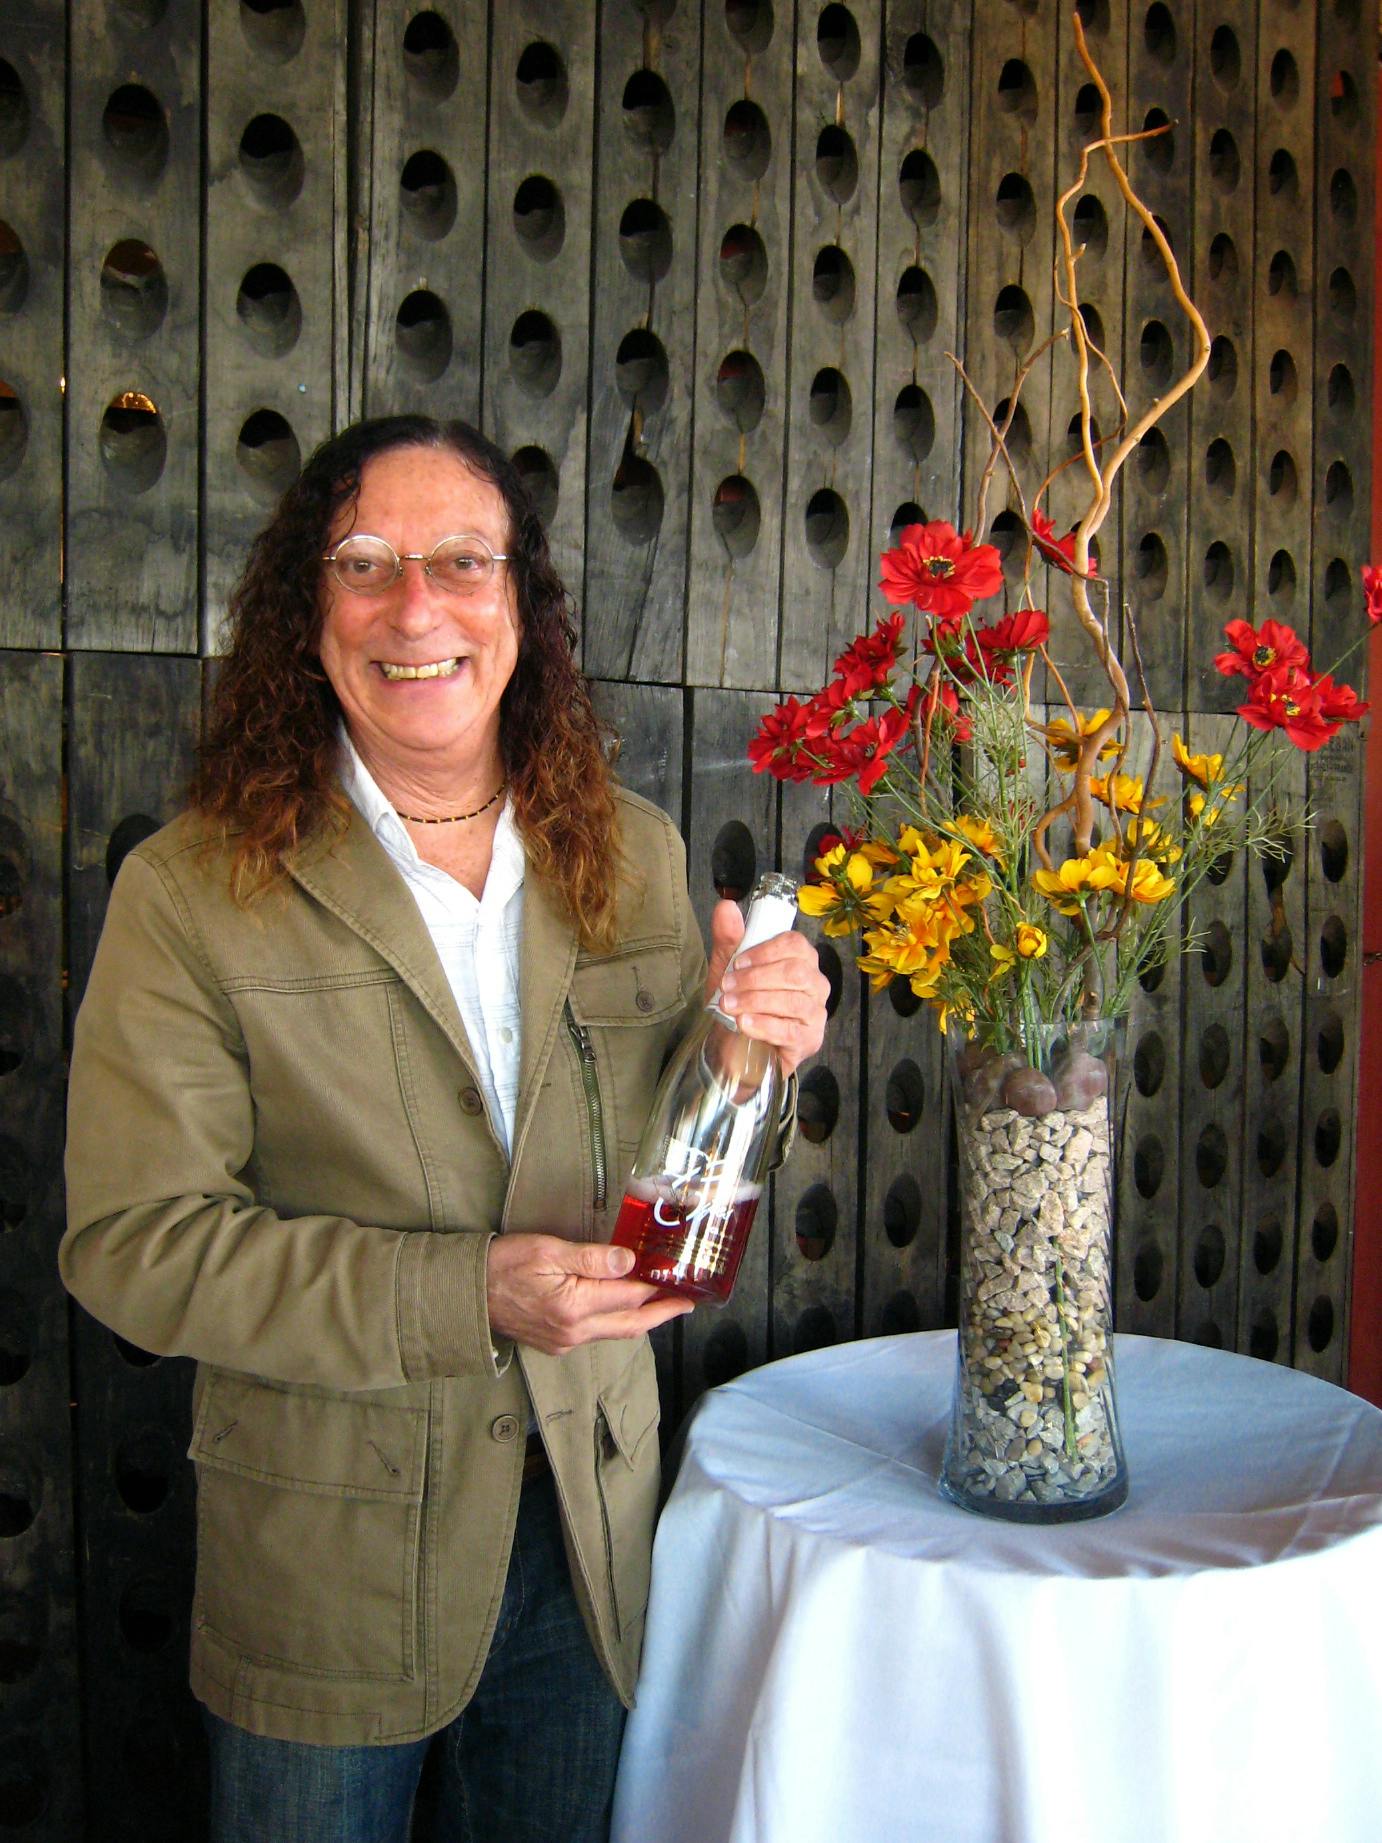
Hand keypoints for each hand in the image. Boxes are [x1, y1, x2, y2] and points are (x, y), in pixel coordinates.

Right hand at [486, 1233, 692, 1355]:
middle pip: (630, 1325)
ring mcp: (565, 1342)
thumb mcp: (547, 1250)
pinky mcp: (556, 1344)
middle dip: (661, 1314)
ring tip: (660, 1301)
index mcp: (574, 1307)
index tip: (679, 1281)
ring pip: (614, 1332)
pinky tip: (622, 1307)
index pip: (629, 1298)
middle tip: (686, 1303)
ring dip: (639, 1318)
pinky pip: (596, 1334)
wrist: (466, 1295)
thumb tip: (628, 1262)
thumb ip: (591, 1258)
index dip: (656, 1289)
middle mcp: (574, 1332)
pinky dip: (615, 1321)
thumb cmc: (503, 1265)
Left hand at [707, 898, 830, 1076]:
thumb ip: (728, 938)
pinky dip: (765, 1025)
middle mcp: (816, 984)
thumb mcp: (727, 968)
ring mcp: (815, 1014)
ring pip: (794, 1002)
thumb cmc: (739, 1001)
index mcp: (801, 960)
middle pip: (796, 972)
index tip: (737, 962)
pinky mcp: (809, 1040)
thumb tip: (726, 906)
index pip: (795, 945)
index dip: (765, 951)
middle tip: (726, 987)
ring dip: (756, 1001)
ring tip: (729, 1006)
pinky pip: (791, 1031)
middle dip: (756, 978)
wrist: (734, 1045)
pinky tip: (744, 1023)